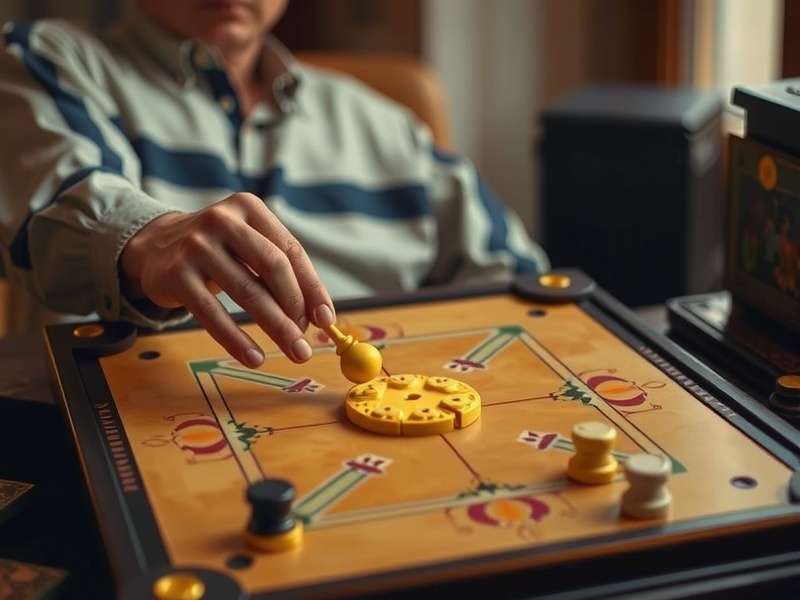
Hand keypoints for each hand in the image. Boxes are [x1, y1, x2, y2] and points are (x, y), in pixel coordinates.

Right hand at [120, 193, 335, 367]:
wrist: (154, 246)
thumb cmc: (217, 250)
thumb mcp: (248, 246)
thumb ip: (281, 273)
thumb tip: (318, 316)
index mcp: (248, 208)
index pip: (291, 250)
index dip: (312, 287)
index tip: (327, 318)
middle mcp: (222, 221)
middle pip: (273, 267)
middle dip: (296, 308)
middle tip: (307, 339)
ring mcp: (196, 246)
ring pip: (247, 291)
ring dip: (276, 327)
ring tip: (295, 351)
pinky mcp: (176, 274)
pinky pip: (212, 313)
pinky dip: (236, 339)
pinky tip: (254, 358)